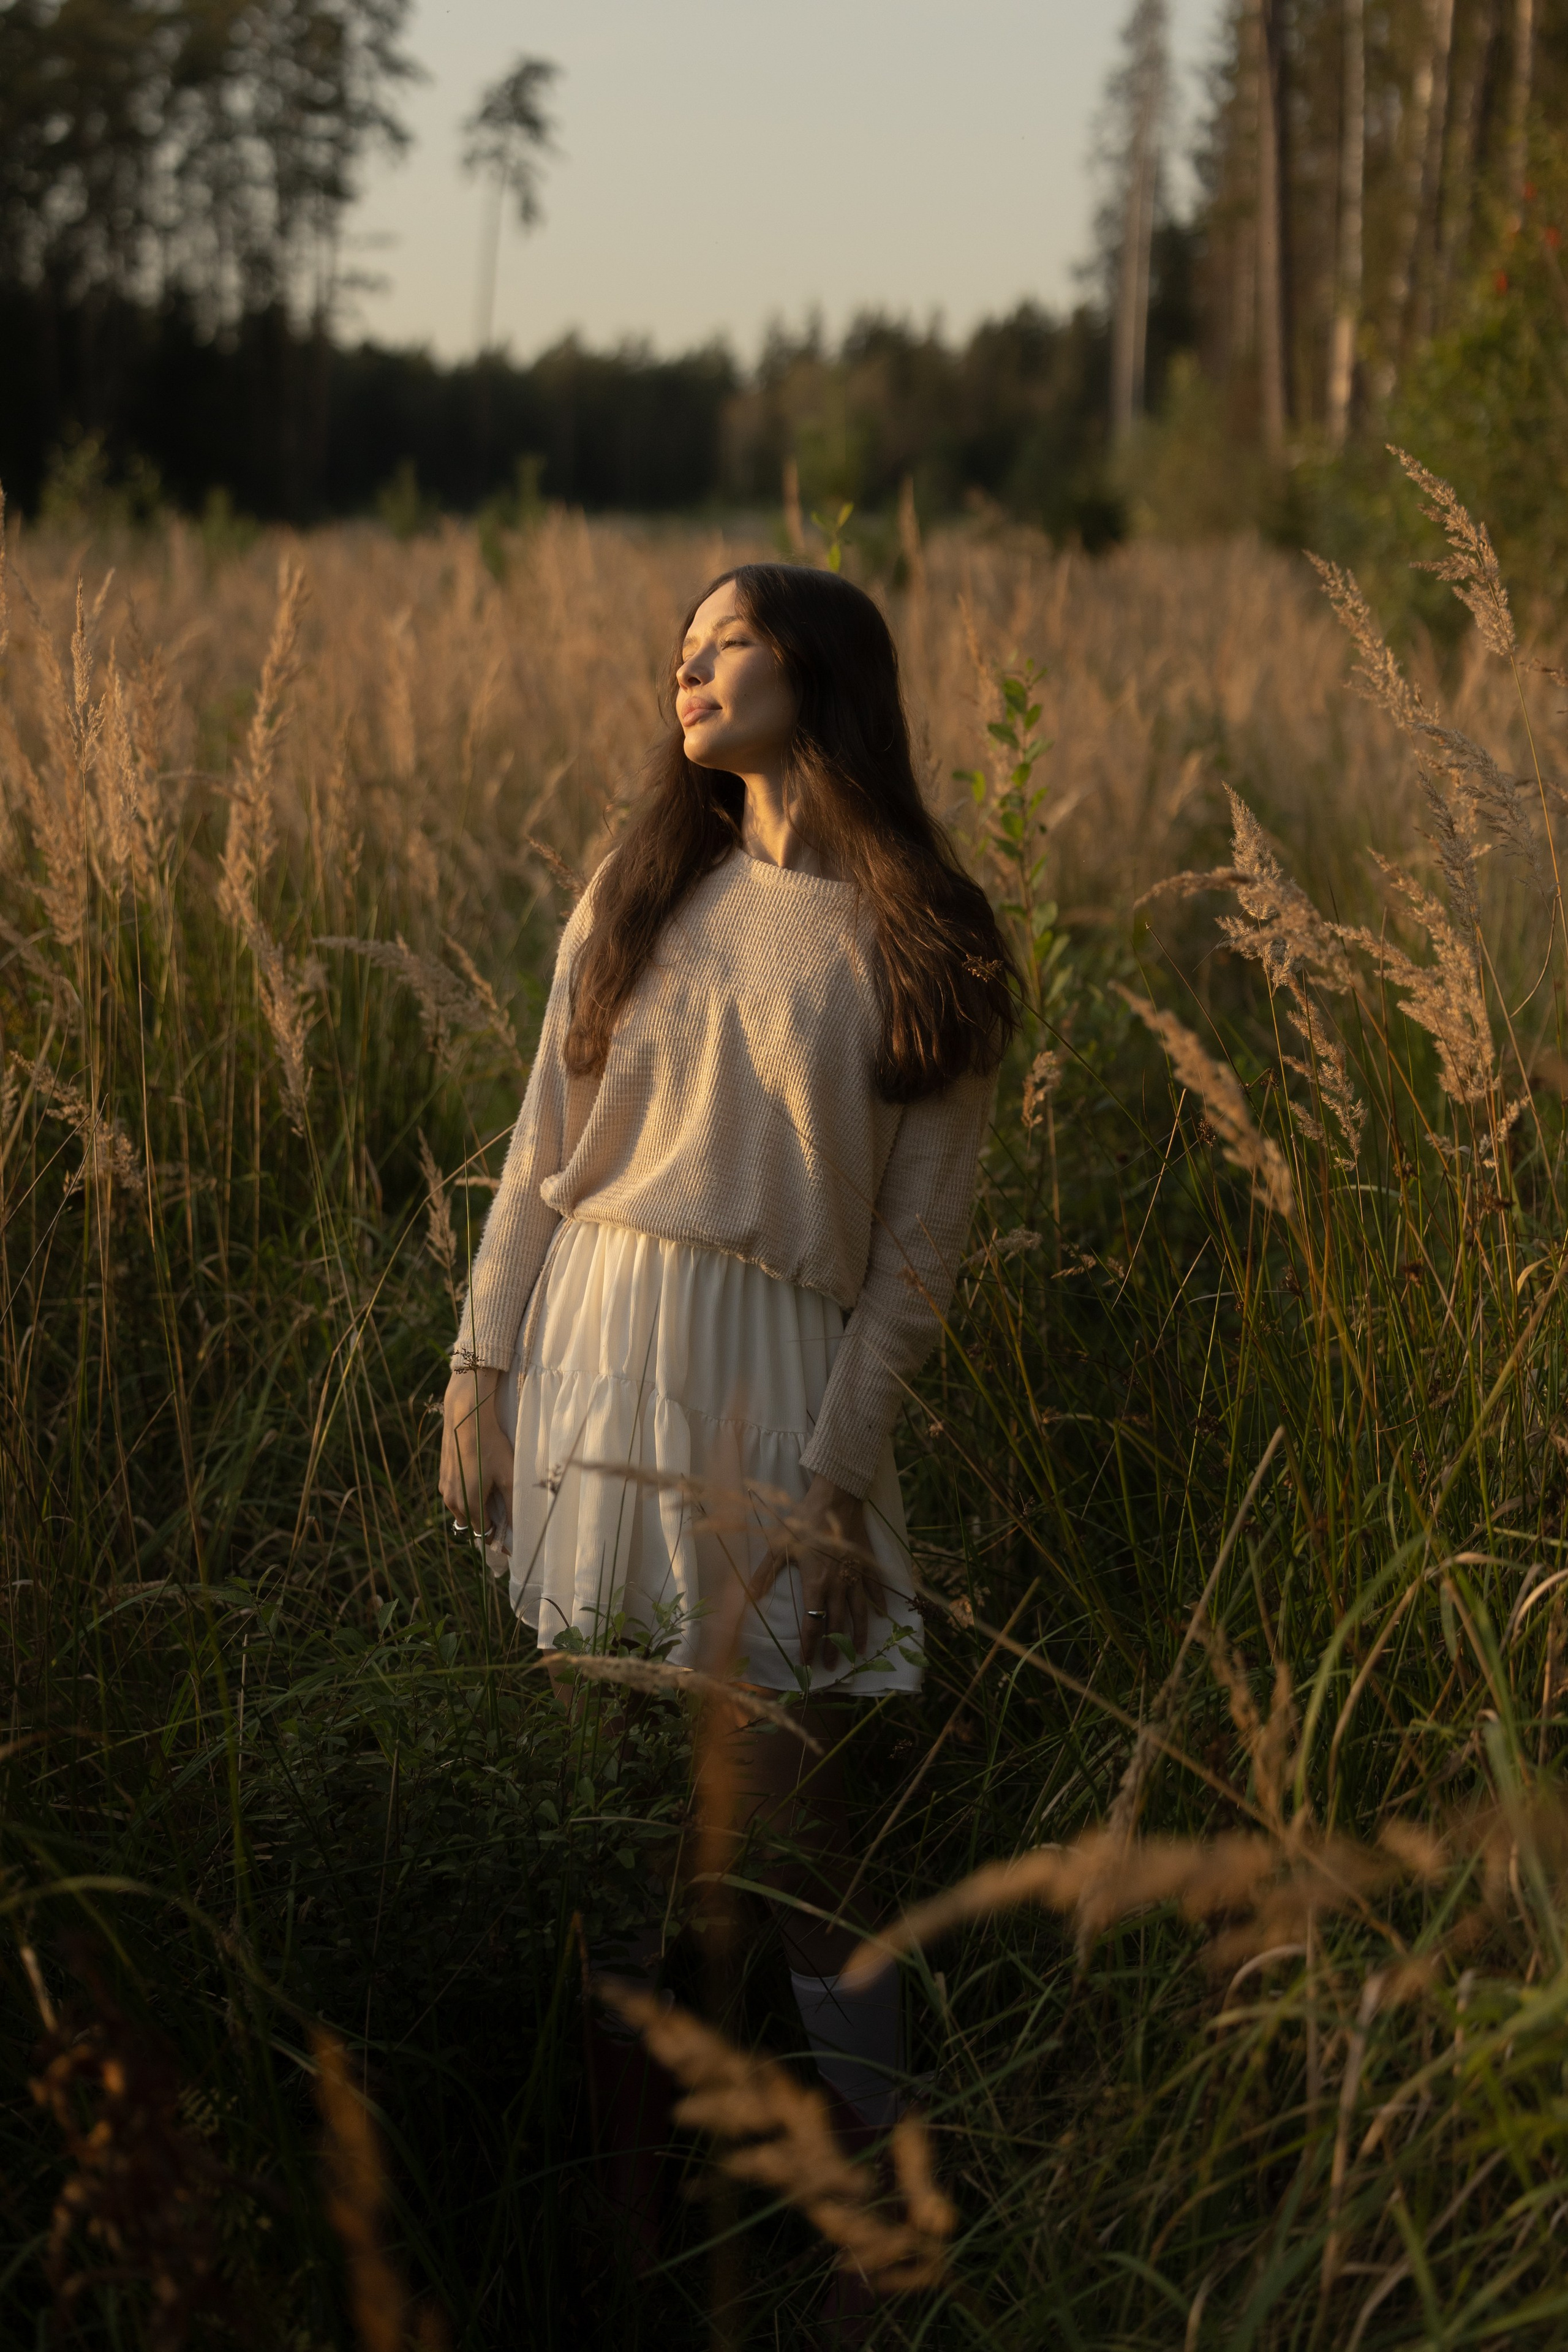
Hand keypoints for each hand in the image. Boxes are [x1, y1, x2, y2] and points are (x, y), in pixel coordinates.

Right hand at [439, 1364, 514, 1542]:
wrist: (465, 1419)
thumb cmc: (490, 1446)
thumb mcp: (508, 1476)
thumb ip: (513, 1506)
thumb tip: (515, 1529)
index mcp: (469, 1504)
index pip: (482, 1532)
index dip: (495, 1532)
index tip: (506, 1526)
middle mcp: (452, 1501)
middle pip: (470, 1523)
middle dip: (483, 1521)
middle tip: (500, 1506)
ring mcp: (444, 1489)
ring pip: (460, 1509)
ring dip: (473, 1507)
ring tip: (489, 1489)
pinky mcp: (442, 1476)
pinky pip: (454, 1495)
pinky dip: (464, 1494)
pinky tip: (477, 1477)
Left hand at [752, 1475, 885, 1666]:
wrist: (835, 1498)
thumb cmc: (803, 1521)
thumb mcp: (778, 1547)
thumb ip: (765, 1574)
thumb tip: (749, 1597)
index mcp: (815, 1584)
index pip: (813, 1623)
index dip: (809, 1646)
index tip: (806, 1663)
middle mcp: (838, 1586)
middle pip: (837, 1624)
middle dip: (834, 1647)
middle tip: (833, 1666)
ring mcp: (855, 1575)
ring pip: (860, 1612)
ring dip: (859, 1633)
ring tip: (858, 1651)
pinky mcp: (866, 1563)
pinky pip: (875, 1588)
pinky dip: (879, 1602)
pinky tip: (884, 1614)